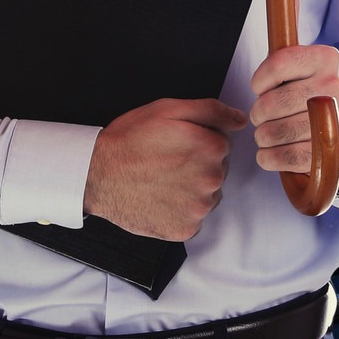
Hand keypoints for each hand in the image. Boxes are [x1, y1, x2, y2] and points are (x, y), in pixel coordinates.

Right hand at [82, 95, 249, 240]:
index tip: (175, 142)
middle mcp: (212, 180)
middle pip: (217, 168)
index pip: (221, 142)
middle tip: (165, 161)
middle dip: (197, 164)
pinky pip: (193, 217)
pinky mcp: (186, 229)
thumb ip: (211, 110)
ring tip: (161, 179)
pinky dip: (180, 209)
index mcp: (212, 148)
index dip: (197, 139)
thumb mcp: (168, 109)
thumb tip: (241, 119)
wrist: (97, 175)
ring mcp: (199, 208)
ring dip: (191, 188)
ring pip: (207, 194)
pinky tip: (161, 198)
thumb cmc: (129, 140)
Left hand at [249, 43, 338, 174]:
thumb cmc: (300, 90)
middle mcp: (335, 85)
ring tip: (263, 134)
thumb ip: (278, 63)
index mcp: (325, 58)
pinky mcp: (331, 147)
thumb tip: (259, 81)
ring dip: (263, 136)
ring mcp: (337, 117)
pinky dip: (271, 158)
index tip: (258, 88)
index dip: (260, 80)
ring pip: (281, 130)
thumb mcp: (293, 69)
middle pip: (275, 102)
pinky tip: (266, 154)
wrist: (329, 120)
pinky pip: (291, 156)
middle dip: (258, 112)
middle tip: (258, 116)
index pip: (279, 64)